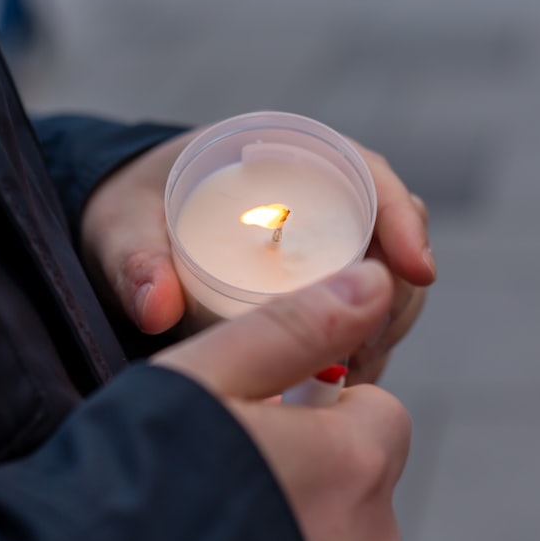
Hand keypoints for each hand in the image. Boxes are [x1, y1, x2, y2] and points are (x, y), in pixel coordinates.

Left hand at [81, 128, 434, 379]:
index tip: (416, 270)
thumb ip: (135, 263)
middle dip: (393, 296)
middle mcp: (317, 197)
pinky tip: (331, 381)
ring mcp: (324, 242)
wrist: (129, 229)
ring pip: (386, 282)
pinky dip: (358, 345)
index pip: (370, 178)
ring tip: (344, 377)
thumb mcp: (123, 229)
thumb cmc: (131, 211)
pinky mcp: (319, 281)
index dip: (402, 220)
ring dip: (380, 328)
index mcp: (283, 158)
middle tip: (361, 353)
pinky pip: (361, 311)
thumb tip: (156, 309)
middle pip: (390, 239)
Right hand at [153, 261, 410, 540]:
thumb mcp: (204, 379)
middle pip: (360, 485)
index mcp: (353, 460)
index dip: (320, 413)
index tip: (262, 425)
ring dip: (298, 538)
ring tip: (216, 536)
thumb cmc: (136, 485)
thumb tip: (373, 283)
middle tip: (228, 480)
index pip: (378, 414)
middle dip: (310, 477)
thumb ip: (295, 328)